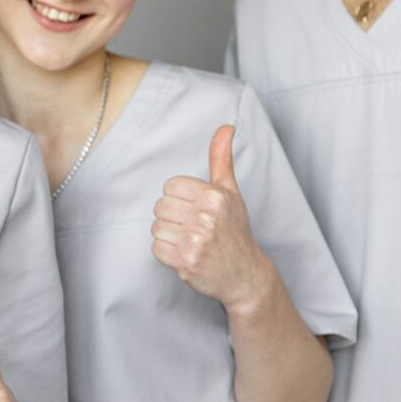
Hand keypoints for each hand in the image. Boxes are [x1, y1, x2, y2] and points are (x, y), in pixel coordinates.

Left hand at [151, 125, 270, 310]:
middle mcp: (206, 217)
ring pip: (156, 228)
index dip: (179, 198)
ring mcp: (196, 241)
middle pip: (160, 206)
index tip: (195, 210)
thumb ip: (221, 158)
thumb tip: (225, 127)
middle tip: (192, 227)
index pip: (170, 186)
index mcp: (214, 196)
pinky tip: (186, 255)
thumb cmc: (234, 230)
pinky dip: (167, 254)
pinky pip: (156, 249)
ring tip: (190, 241)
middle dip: (172, 217)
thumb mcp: (231, 192)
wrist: (244, 274)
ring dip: (169, 236)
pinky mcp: (185, 262)